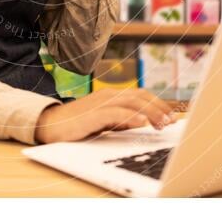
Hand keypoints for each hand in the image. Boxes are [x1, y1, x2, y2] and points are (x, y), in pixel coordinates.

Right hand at [34, 88, 177, 143]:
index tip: (172, 115)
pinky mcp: (92, 114)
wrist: (49, 125)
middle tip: (172, 120)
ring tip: (162, 123)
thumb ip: (120, 120)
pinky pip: (115, 113)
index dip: (158, 103)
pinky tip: (142, 123)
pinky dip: (131, 117)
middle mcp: (108, 96)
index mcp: (111, 96)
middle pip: (139, 96)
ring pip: (131, 103)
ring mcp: (100, 103)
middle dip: (159, 107)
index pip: (140, 95)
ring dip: (150, 112)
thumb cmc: (76, 125)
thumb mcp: (103, 122)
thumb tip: (141, 121)